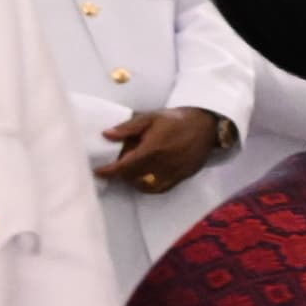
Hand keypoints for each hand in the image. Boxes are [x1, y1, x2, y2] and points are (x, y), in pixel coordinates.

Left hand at [100, 106, 227, 193]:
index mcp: (152, 148)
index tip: (98, 172)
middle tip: (117, 165)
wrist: (207, 126)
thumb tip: (106, 135)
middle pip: (133, 177)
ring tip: (131, 172)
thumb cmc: (177, 119)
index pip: (124, 166)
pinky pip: (161, 188)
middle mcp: (162, 164)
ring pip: (146, 186)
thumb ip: (128, 128)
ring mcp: (173, 172)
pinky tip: (147, 177)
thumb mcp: (150, 117)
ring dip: (134, 181)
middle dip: (121, 174)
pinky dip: (149, 186)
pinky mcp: (182, 177)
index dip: (109, 171)